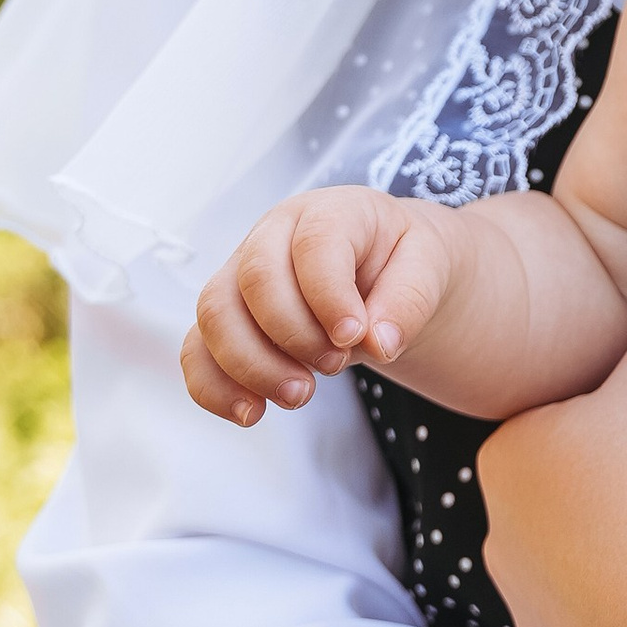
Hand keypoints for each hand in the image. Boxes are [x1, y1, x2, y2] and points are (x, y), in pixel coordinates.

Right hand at [181, 184, 462, 426]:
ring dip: (252, 366)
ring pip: (215, 315)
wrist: (388, 271)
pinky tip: (251, 414)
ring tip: (300, 395)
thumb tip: (380, 344)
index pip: (313, 245)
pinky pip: (196, 351)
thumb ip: (410, 298)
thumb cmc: (405, 260)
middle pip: (254, 279)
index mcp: (328, 212)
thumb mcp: (431, 265)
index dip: (329, 295)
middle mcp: (273, 236)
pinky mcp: (227, 319)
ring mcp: (241, 275)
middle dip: (293, 335)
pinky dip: (214, 388)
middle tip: (336, 366)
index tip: (355, 337)